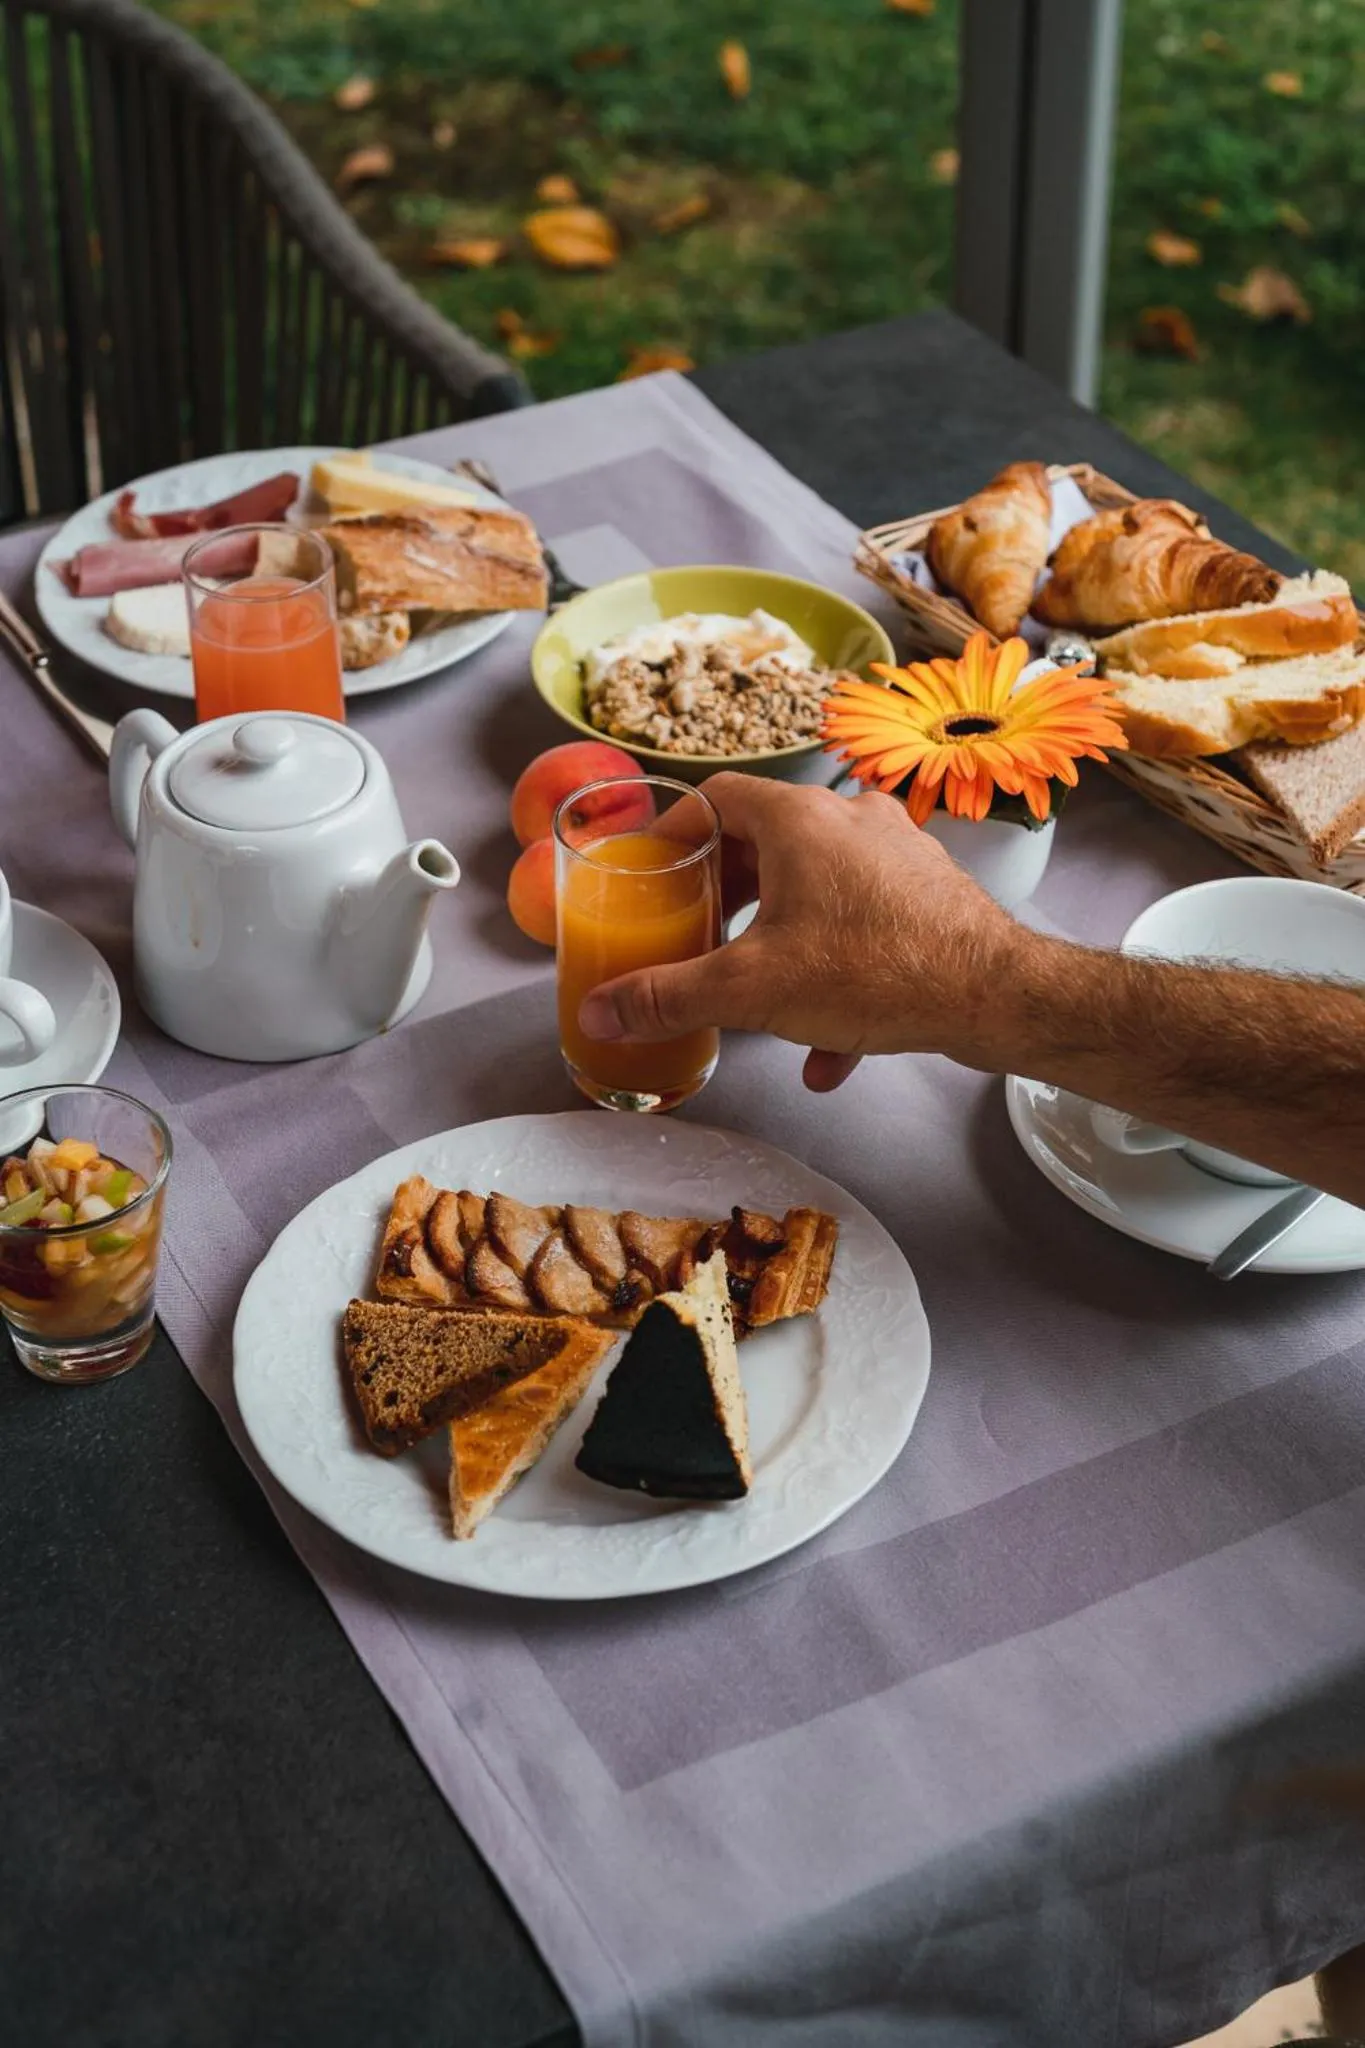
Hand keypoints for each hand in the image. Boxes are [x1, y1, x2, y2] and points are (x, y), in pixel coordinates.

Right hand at [577, 772, 1030, 1089]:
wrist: (994, 996)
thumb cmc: (873, 970)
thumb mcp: (750, 989)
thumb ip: (667, 997)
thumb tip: (598, 1010)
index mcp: (800, 818)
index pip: (717, 796)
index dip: (676, 832)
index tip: (655, 871)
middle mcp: (851, 820)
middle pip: (767, 844)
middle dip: (728, 897)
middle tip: (698, 935)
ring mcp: (897, 854)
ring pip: (816, 892)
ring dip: (781, 944)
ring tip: (757, 996)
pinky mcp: (929, 895)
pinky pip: (863, 928)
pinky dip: (836, 976)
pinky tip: (828, 1052)